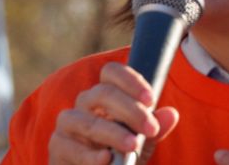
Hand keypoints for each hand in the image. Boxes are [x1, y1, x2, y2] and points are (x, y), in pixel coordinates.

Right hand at [48, 61, 179, 163]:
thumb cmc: (119, 153)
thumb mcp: (141, 142)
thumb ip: (154, 129)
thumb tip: (171, 114)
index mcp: (105, 94)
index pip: (112, 72)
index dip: (131, 81)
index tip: (151, 99)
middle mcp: (84, 103)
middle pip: (103, 94)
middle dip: (131, 111)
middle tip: (150, 128)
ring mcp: (68, 124)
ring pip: (88, 122)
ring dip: (113, 133)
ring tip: (132, 145)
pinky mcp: (57, 147)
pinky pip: (71, 148)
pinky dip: (90, 155)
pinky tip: (106, 159)